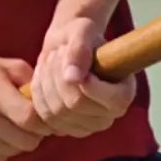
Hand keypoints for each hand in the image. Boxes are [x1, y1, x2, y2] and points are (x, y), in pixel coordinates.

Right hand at [0, 49, 50, 160]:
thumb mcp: (2, 65)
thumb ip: (29, 79)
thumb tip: (49, 102)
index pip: (32, 120)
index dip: (43, 123)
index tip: (42, 120)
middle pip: (25, 143)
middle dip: (31, 135)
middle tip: (25, 125)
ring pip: (10, 154)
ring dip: (13, 143)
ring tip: (4, 127)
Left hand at [29, 15, 136, 138]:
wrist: (65, 47)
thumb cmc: (81, 36)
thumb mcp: (82, 32)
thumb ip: (80, 50)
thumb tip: (73, 78)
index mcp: (124, 93)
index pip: (112, 102)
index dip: (89, 84)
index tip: (74, 61)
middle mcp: (107, 116)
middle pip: (75, 105)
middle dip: (59, 75)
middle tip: (58, 53)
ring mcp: (85, 127)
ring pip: (55, 112)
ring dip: (46, 82)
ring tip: (50, 61)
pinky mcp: (63, 129)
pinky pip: (43, 118)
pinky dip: (37, 94)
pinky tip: (42, 77)